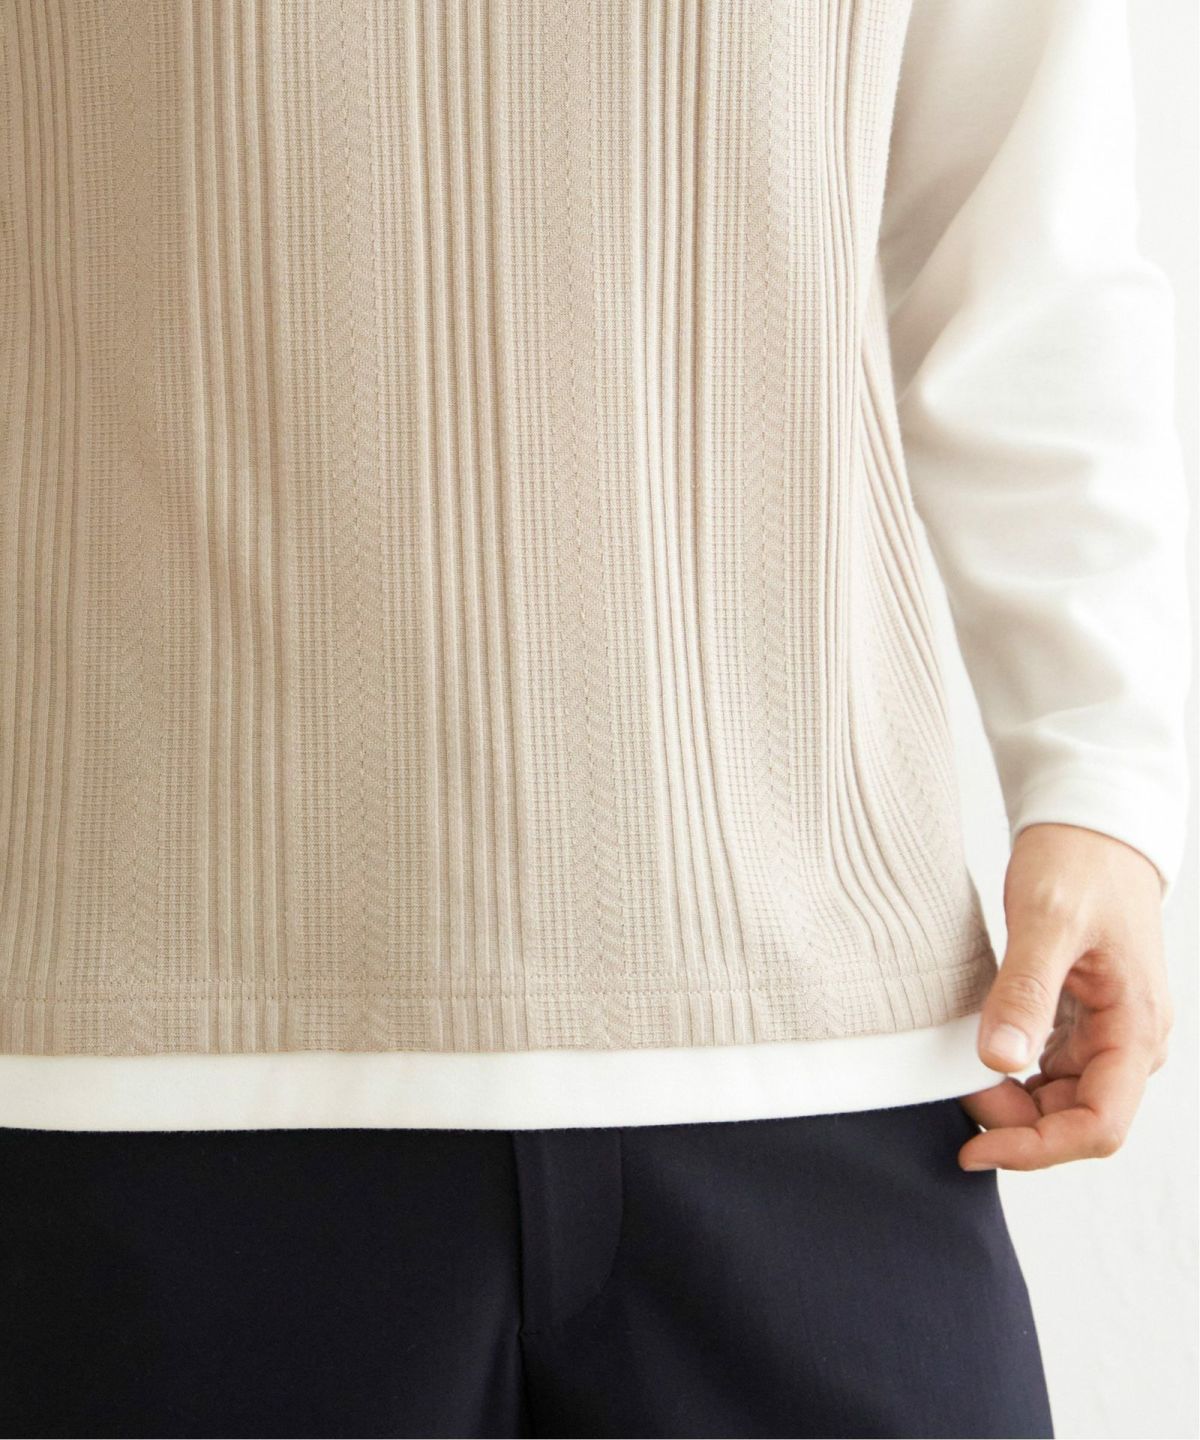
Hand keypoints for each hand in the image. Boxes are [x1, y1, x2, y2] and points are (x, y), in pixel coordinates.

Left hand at [955, 821, 1172, 1171]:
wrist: (1090, 825)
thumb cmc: (1079, 862)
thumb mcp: (1047, 921)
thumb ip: (1025, 991)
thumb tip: (999, 1060)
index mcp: (1136, 1029)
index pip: (1098, 1126)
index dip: (1036, 1148)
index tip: (974, 1146)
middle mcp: (1130, 1041)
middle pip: (1075, 1121)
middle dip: (1015, 1123)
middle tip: (951, 1092)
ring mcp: (1108, 1032)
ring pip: (1060, 1100)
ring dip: (1011, 1101)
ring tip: (956, 1074)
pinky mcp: (1084, 1019)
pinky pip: (1050, 1069)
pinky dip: (1012, 1074)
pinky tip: (975, 1055)